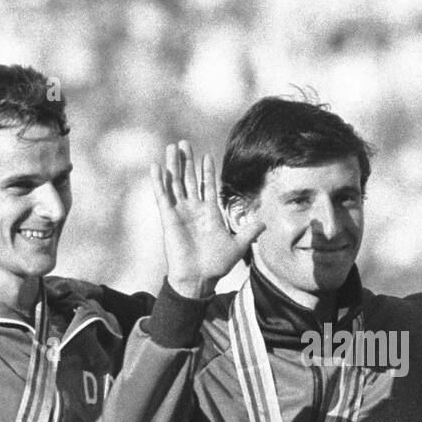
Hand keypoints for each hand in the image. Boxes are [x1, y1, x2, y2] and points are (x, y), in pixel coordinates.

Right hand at [152, 142, 262, 298]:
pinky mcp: (169, 218)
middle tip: (184, 143)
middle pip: (190, 179)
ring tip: (171, 148)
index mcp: (210, 213)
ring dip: (173, 166)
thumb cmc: (217, 264)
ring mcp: (180, 212)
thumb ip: (249, 231)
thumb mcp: (237, 245)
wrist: (199, 278)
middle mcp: (194, 209)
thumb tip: (265, 222)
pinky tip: (156, 167)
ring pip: (176, 183)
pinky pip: (162, 197)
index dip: (207, 171)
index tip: (207, 156)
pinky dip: (159, 182)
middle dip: (187, 161)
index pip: (208, 186)